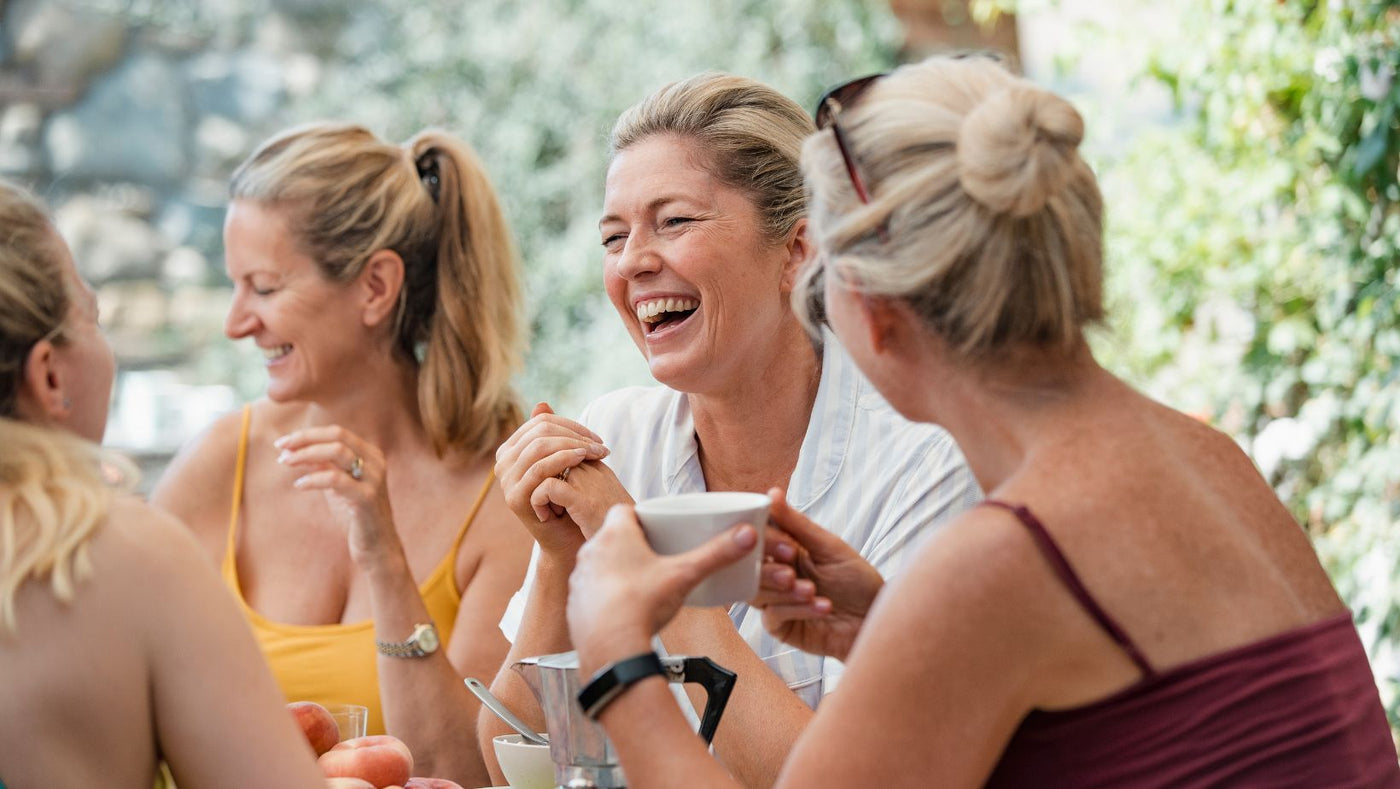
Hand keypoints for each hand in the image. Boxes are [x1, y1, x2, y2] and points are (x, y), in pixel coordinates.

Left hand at [274, 425, 399, 564]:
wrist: (376, 548)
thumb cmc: (355, 516)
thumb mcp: (337, 486)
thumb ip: (323, 466)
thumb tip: (295, 449)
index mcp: (370, 455)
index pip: (337, 432)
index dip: (308, 434)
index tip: (283, 442)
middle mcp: (376, 462)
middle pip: (337, 436)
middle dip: (305, 439)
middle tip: (280, 447)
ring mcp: (374, 479)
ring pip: (337, 452)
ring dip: (306, 454)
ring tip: (285, 462)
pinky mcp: (367, 498)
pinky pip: (335, 479)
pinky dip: (313, 479)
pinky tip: (299, 485)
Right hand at [494, 403, 609, 557]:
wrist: (568, 536)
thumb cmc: (568, 495)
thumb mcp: (562, 460)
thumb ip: (551, 433)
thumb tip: (542, 403)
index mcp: (511, 449)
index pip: (541, 422)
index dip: (571, 425)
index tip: (596, 438)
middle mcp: (503, 462)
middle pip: (541, 431)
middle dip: (575, 435)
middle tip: (601, 446)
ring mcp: (506, 480)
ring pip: (540, 447)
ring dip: (573, 446)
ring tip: (596, 453)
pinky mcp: (515, 497)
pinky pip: (540, 469)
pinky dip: (564, 460)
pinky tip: (583, 460)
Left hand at [537, 454, 635, 537]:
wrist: (628, 547)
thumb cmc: (610, 528)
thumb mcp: (599, 500)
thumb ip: (583, 486)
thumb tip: (557, 484)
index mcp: (598, 466)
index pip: (562, 449)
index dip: (546, 468)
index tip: (544, 491)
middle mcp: (593, 469)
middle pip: (551, 454)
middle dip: (537, 476)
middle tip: (538, 499)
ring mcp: (588, 483)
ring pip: (545, 466)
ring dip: (536, 487)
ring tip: (540, 508)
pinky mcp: (582, 500)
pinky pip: (547, 487)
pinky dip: (538, 501)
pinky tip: (543, 517)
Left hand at [568, 504, 757, 672]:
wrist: (610, 648)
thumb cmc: (642, 605)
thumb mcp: (685, 575)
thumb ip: (716, 554)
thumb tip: (745, 535)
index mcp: (615, 535)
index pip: (624, 511)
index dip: (641, 517)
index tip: (658, 527)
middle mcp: (592, 552)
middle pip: (614, 538)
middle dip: (633, 545)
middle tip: (657, 557)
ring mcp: (580, 579)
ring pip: (601, 565)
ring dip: (617, 570)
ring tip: (642, 584)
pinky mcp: (575, 605)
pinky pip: (591, 593)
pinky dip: (606, 597)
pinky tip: (624, 608)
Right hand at [753, 488, 882, 661]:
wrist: (876, 618)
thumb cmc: (857, 581)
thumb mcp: (830, 548)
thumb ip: (798, 524)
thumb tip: (772, 494)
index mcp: (783, 550)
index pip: (756, 538)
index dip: (763, 539)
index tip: (785, 544)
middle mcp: (775, 575)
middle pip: (748, 568)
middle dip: (769, 569)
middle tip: (792, 571)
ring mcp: (776, 601)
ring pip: (756, 593)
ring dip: (784, 591)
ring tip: (812, 590)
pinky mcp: (782, 627)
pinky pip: (773, 616)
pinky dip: (797, 609)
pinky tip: (822, 606)